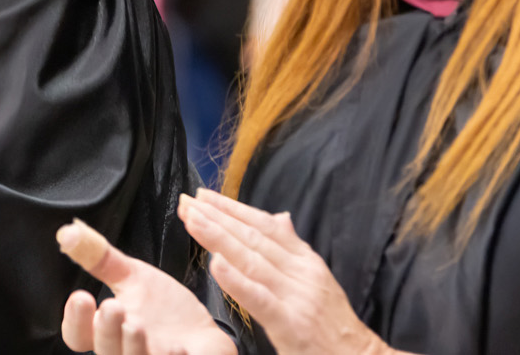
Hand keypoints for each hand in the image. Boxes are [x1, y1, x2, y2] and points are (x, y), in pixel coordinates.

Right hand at [57, 218, 233, 354]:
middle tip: (112, 307)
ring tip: (135, 324)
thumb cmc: (166, 311)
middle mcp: (126, 353)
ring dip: (133, 346)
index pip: (78, 335)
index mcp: (109, 332)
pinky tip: (178, 347)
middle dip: (106, 331)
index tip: (81, 296)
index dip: (75, 320)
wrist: (205, 334)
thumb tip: (68, 233)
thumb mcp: (133, 277)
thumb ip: (102, 259)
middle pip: (105, 351)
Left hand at [179, 189, 390, 354]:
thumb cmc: (333, 324)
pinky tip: (215, 264)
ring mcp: (297, 296)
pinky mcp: (291, 324)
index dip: (232, 208)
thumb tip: (281, 217)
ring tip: (192, 221)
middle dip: (217, 217)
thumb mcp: (318, 280)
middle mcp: (301, 272)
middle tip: (186, 202)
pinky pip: (259, 298)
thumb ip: (294, 249)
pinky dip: (236, 280)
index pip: (264, 226)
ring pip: (251, 260)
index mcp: (305, 261)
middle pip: (253, 237)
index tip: (203, 195)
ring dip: (218, 238)